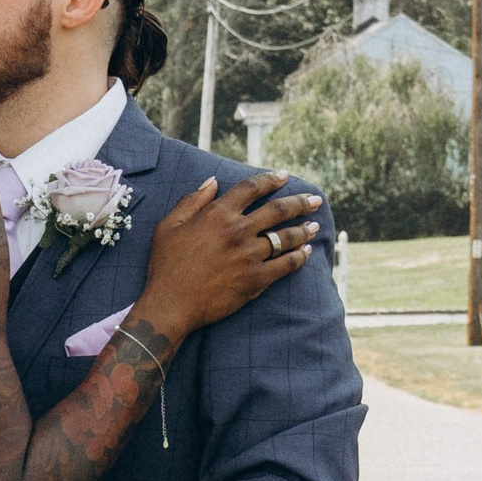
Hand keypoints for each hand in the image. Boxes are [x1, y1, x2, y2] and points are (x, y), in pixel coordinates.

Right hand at [140, 170, 318, 340]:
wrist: (171, 304)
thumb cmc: (166, 265)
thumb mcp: (169, 225)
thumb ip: (192, 200)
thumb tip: (213, 181)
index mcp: (217, 214)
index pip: (251, 188)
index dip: (270, 179)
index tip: (284, 176)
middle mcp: (237, 230)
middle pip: (278, 210)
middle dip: (300, 202)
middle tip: (314, 200)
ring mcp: (249, 255)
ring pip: (286, 237)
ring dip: (304, 229)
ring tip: (314, 226)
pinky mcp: (255, 279)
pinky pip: (285, 265)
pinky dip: (299, 258)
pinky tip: (306, 253)